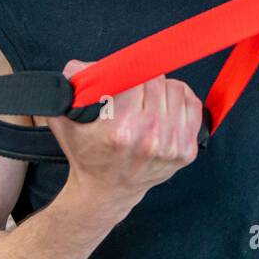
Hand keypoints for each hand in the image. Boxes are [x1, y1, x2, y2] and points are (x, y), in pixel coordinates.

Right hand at [46, 60, 204, 214]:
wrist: (107, 191)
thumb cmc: (87, 154)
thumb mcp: (66, 122)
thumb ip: (70, 89)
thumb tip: (81, 67)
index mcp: (119, 130)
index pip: (135, 77)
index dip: (128, 73)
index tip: (122, 78)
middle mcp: (149, 138)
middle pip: (157, 81)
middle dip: (144, 80)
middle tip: (133, 91)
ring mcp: (171, 146)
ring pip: (177, 89)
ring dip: (163, 89)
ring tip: (148, 100)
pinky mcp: (186, 151)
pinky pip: (193, 105)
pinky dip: (181, 100)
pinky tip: (166, 106)